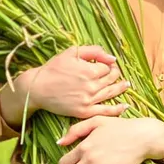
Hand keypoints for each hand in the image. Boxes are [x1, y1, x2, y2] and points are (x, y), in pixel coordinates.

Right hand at [0, 44, 131, 128]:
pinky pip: (105, 111)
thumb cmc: (53, 68)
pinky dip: (116, 109)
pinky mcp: (84, 112)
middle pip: (111, 79)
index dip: (106, 65)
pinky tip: (124, 106)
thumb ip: (93, 51)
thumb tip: (112, 58)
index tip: (104, 65)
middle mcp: (92, 86)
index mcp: (90, 70)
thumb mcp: (72, 52)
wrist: (37, 88)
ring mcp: (89, 100)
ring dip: (120, 88)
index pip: (107, 67)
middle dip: (115, 74)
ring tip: (126, 85)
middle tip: (116, 73)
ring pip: (111, 93)